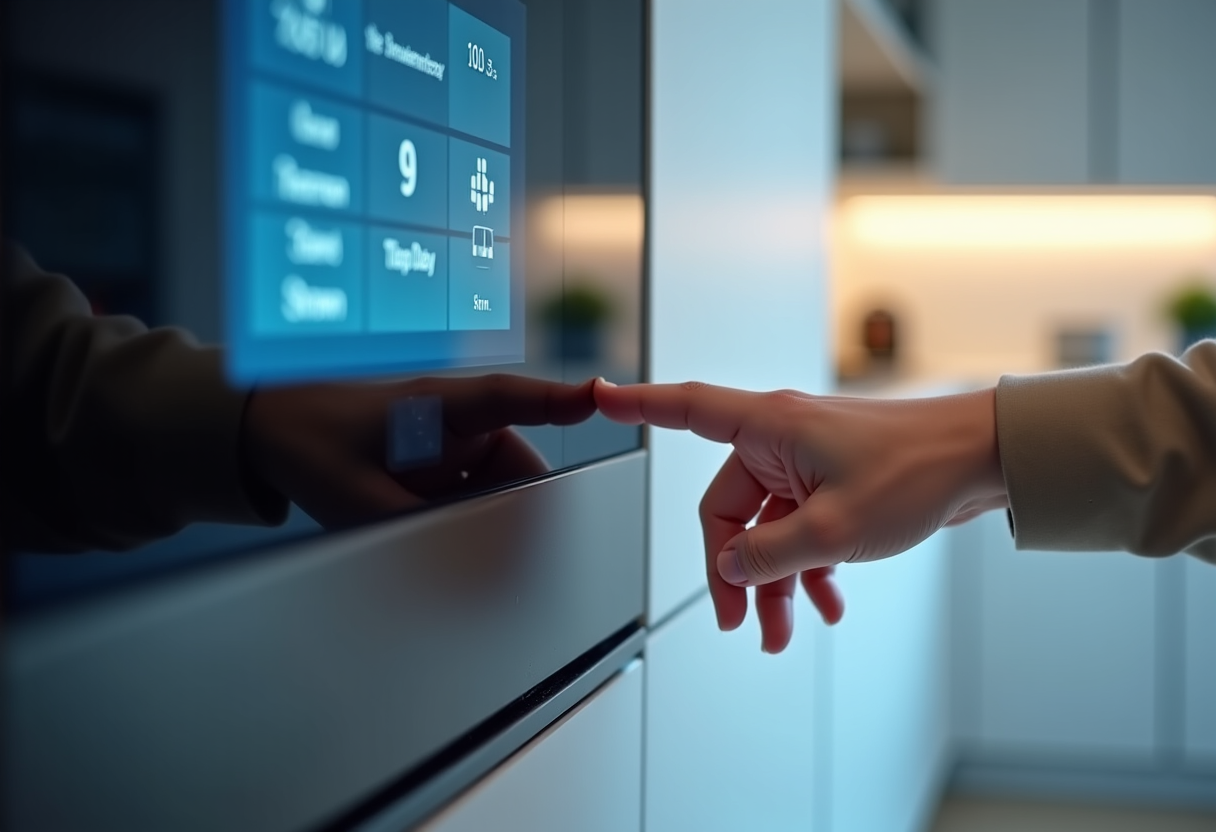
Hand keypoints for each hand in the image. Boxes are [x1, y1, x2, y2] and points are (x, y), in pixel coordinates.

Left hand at [245, 375, 597, 527]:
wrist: (265, 432)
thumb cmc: (307, 444)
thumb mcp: (358, 498)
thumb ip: (416, 526)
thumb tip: (469, 560)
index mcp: (436, 405)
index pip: (509, 398)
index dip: (557, 400)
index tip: (601, 397)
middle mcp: (453, 420)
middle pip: (516, 466)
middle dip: (517, 510)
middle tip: (504, 553)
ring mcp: (448, 443)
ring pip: (497, 489)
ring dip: (487, 521)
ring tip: (458, 550)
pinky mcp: (439, 465)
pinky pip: (472, 496)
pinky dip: (468, 522)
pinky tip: (447, 543)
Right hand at [594, 380, 1005, 651]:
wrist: (984, 460)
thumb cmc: (917, 471)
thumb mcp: (833, 530)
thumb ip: (770, 554)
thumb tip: (730, 569)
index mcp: (769, 428)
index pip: (686, 408)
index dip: (638, 405)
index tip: (598, 397)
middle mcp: (781, 440)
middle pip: (728, 509)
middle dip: (735, 571)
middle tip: (742, 622)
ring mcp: (807, 463)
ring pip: (768, 529)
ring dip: (773, 582)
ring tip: (781, 633)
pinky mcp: (832, 482)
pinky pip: (800, 529)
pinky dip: (807, 569)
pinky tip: (825, 606)